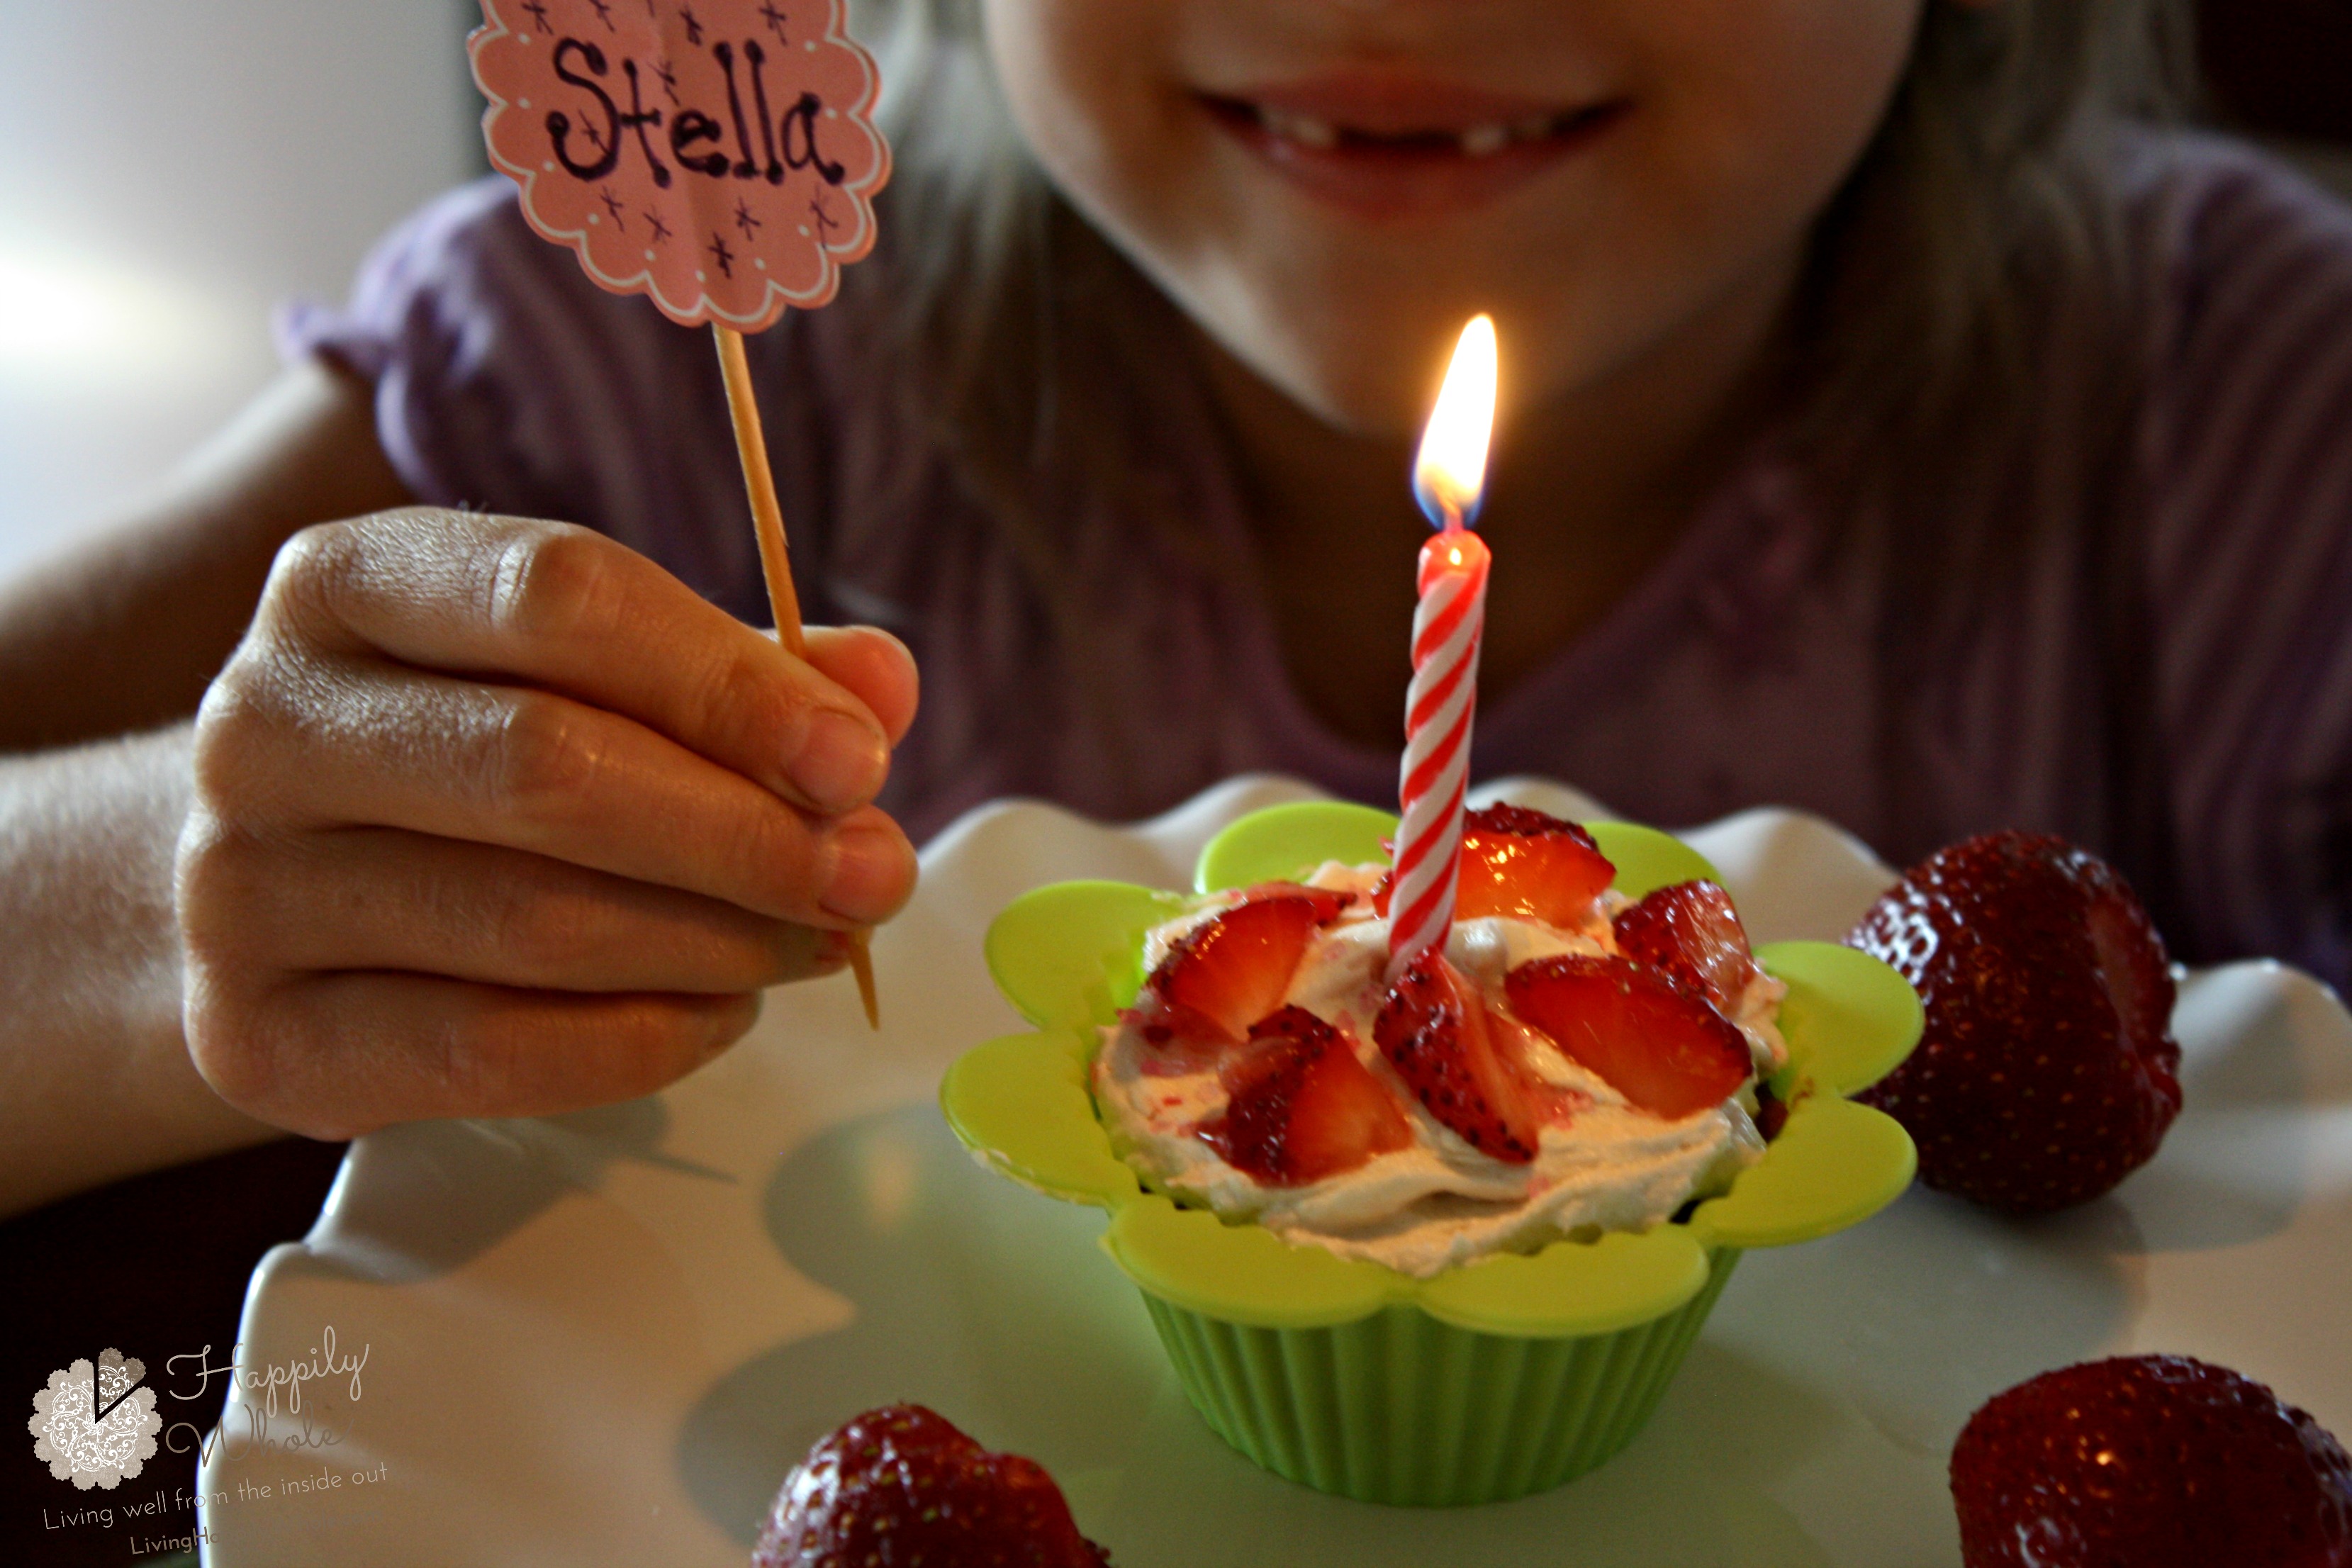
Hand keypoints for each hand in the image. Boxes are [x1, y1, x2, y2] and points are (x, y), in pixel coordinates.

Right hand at [176, 509, 918, 1137]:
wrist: (267, 892)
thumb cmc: (463, 758)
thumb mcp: (588, 676)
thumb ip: (739, 673)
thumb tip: (881, 688)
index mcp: (350, 583)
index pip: (559, 596)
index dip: (729, 682)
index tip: (858, 759)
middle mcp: (266, 720)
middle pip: (546, 766)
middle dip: (743, 832)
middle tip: (870, 875)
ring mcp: (240, 885)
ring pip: (530, 922)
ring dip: (715, 942)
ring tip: (815, 942)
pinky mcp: (258, 1035)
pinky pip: (489, 1051)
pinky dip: (642, 1041)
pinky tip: (720, 1013)